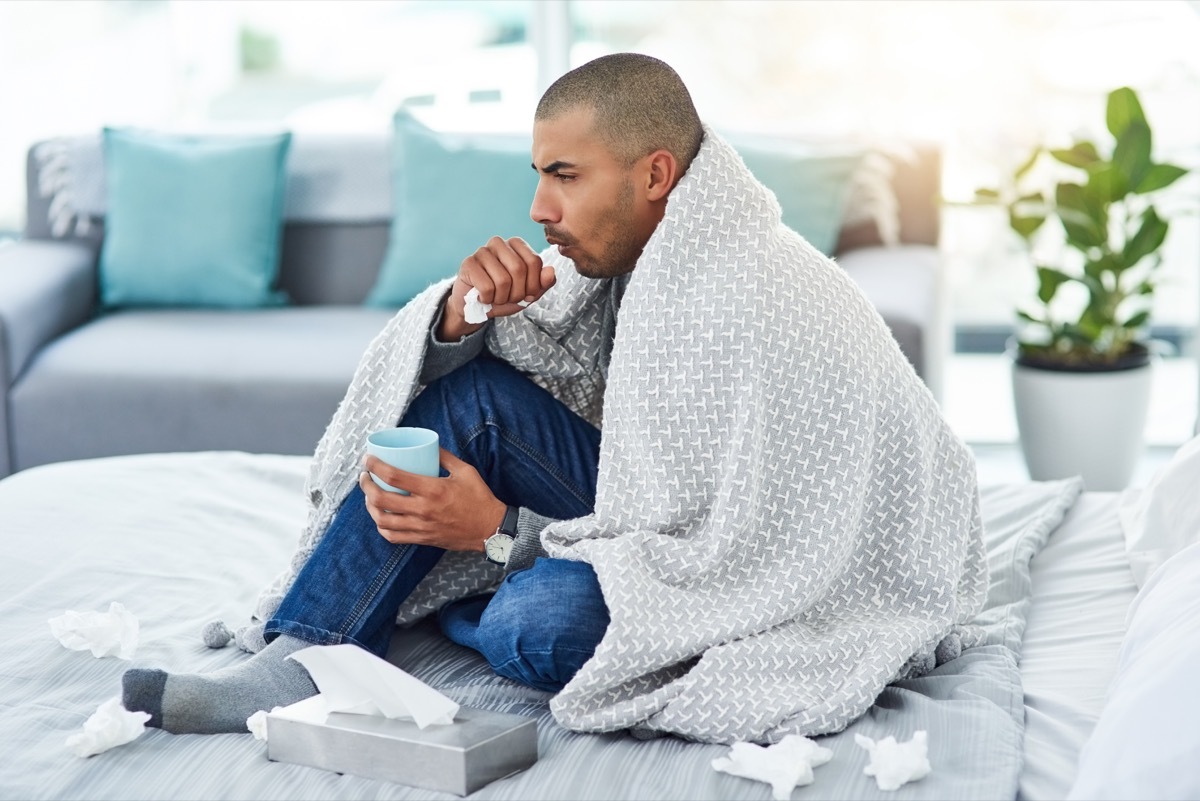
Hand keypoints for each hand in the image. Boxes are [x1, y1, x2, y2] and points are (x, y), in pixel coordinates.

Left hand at [359, 451, 506, 551]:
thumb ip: (445, 457)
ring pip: (382, 520)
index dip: (375, 466)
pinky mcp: (422, 539)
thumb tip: (428, 445)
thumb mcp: (465, 471)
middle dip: (366, 485)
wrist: (490, 529)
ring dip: (370, 507)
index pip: (393, 476)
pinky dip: (381, 527)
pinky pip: (393, 536)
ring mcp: (421, 527)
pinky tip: (381, 517)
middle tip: (365, 476)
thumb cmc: (479, 498)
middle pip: (381, 498)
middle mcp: (423, 509)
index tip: (368, 459)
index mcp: (432, 489)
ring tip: (369, 496)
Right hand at [439, 236, 555, 340]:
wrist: (476, 307)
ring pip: (502, 280)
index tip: (525, 294)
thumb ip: (543, 283)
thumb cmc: (504, 295)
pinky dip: (487, 299)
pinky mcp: (468, 264)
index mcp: (517, 244)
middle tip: (508, 298)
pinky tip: (482, 296)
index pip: (534, 262)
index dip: (533, 285)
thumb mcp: (528, 293)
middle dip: (517, 293)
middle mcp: (499, 243)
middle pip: (519, 269)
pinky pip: (486, 287)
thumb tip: (550, 271)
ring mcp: (482, 251)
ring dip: (501, 298)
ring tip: (495, 297)